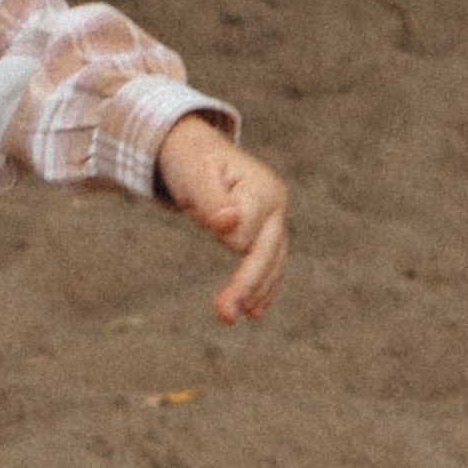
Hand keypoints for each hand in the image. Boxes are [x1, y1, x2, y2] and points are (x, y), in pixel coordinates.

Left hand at [157, 117, 289, 324]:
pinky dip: (261, 288)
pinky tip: (253, 311)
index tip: (208, 220)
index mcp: (263, 189)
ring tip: (228, 318)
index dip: (225, 232)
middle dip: (246, 286)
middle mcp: (277, 207)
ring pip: (271, 266)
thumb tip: (229, 223)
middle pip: (267, 255)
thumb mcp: (195, 175)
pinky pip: (268, 266)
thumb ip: (212, 199)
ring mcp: (273, 222)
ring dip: (252, 294)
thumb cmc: (191, 161)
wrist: (192, 150)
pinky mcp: (264, 234)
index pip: (247, 232)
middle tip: (224, 315)